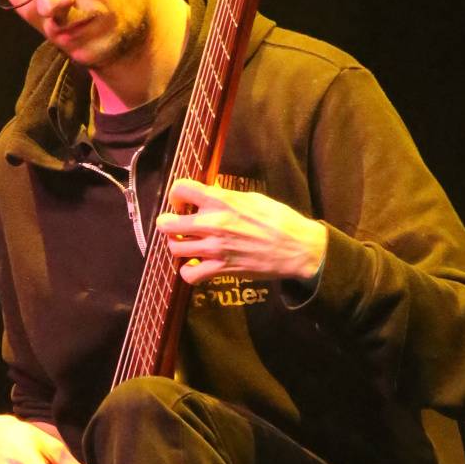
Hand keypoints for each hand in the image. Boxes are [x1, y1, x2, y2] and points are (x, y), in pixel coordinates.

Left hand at [155, 178, 327, 283]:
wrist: (297, 248)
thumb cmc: (279, 220)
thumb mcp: (252, 198)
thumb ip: (226, 197)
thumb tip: (209, 195)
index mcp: (221, 201)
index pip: (180, 189)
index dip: (176, 195)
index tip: (183, 203)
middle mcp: (212, 223)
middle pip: (167, 224)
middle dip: (168, 223)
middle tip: (178, 225)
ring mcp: (215, 248)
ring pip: (174, 249)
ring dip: (177, 246)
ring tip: (188, 244)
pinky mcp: (221, 269)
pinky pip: (190, 274)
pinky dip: (189, 271)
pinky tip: (196, 265)